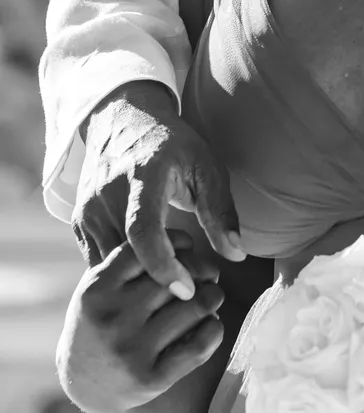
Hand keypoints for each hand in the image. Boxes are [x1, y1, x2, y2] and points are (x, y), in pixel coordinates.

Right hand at [56, 230, 225, 412]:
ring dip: (213, 298)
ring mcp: (130, 351)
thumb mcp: (102, 286)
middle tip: (206, 278)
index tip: (186, 250)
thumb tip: (189, 239)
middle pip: (181, 275)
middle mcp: (111, 319)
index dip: (177, 243)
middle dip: (202, 272)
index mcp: (96, 290)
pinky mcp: (152, 379)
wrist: (86, 385)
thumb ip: (135, 259)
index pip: (149, 248)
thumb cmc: (105, 321)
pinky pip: (204, 341)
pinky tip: (207, 326)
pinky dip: (215, 328)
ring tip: (208, 300)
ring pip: (199, 305)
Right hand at [73, 81, 244, 296]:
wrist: (124, 122)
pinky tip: (150, 267)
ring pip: (110, 266)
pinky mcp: (79, 222)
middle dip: (159, 280)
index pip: (144, 231)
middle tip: (193, 284)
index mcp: (143, 177)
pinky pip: (99, 261)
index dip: (164, 266)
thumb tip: (236, 254)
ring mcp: (88, 209)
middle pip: (127, 256)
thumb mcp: (207, 169)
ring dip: (140, 280)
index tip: (186, 290)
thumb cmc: (175, 146)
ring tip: (176, 274)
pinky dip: (122, 273)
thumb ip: (221, 212)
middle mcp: (108, 195)